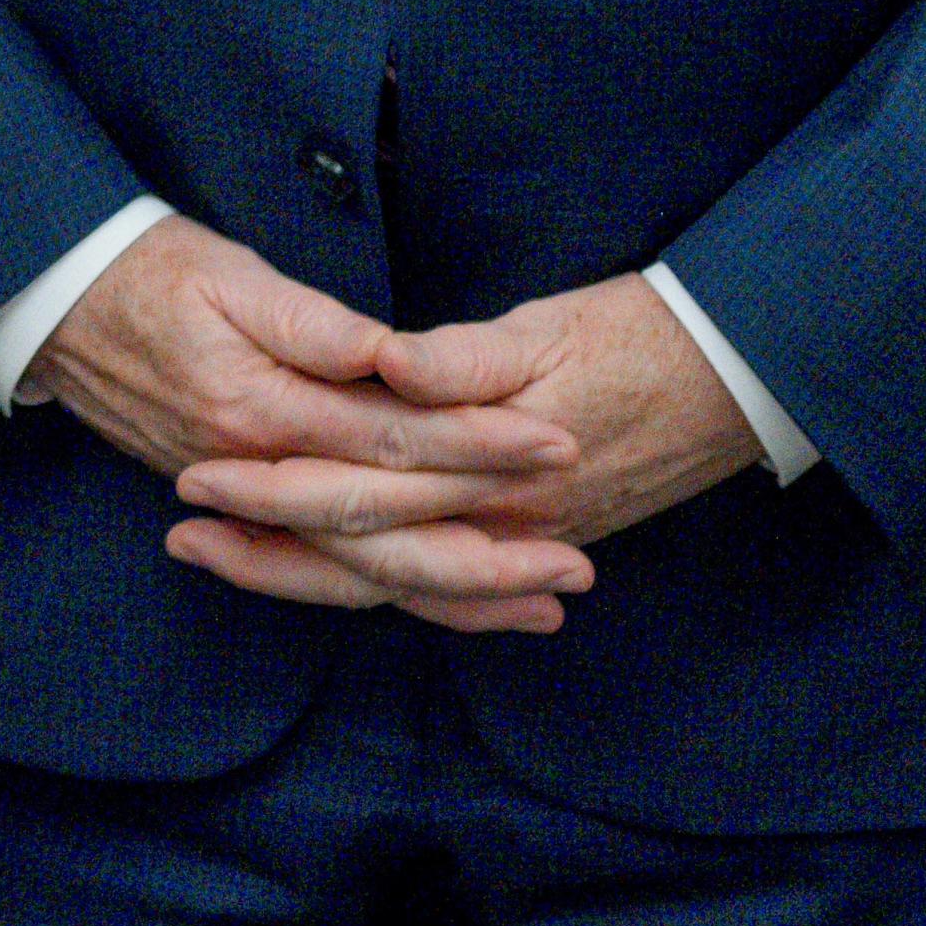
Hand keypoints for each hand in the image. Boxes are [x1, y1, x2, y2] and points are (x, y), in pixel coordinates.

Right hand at [15, 214, 572, 625]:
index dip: (477, 443)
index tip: (554, 442)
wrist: (54, 306)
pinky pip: (327, 570)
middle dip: (487, 550)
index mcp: (258, 408)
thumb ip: (310, 323)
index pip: (389, 440)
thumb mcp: (225, 274)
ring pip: (359, 569)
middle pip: (385, 530)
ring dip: (455, 591)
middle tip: (576, 560)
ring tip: (542, 603)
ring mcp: (246, 498)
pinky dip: (395, 591)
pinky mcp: (244, 506)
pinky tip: (456, 600)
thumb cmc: (148, 273)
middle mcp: (253, 471)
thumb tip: (386, 354)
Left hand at [170, 274, 759, 632]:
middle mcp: (504, 520)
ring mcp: (527, 536)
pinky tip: (344, 587)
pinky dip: (394, 595)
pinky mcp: (544, 533)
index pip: (359, 496)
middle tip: (183, 538)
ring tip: (229, 559)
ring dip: (312, 575)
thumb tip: (387, 369)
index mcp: (490, 468)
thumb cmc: (638, 333)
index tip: (198, 481)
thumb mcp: (544, 329)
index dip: (272, 492)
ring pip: (402, 581)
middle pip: (366, 555)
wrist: (742, 373)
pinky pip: (456, 585)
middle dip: (269, 550)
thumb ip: (460, 361)